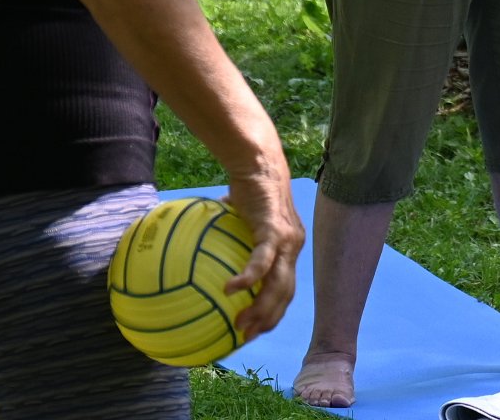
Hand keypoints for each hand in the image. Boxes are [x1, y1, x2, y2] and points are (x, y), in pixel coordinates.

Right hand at [222, 163, 304, 340]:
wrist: (259, 161)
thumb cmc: (249, 185)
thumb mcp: (242, 216)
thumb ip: (232, 234)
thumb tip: (206, 243)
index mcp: (288, 247)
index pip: (286, 288)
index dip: (273, 311)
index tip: (254, 328)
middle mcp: (293, 248)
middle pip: (285, 295)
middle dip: (267, 320)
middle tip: (245, 337)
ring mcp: (287, 241)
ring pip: (278, 285)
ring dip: (261, 308)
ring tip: (240, 324)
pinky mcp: (275, 231)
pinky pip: (262, 261)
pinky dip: (249, 278)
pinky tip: (232, 289)